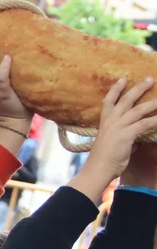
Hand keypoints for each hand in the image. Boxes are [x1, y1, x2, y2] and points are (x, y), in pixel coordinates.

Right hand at [72, 77, 156, 200]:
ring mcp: (118, 127)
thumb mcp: (113, 144)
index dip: (116, 89)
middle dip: (138, 89)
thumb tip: (137, 140)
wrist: (98, 169)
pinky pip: (144, 124)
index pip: (109, 101)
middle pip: (125, 100)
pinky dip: (155, 120)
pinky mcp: (126, 135)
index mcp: (104, 122)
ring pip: (138, 110)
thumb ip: (125, 138)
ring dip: (152, 103)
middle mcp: (111, 121)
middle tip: (150, 80)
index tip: (123, 79)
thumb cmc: (104, 159)